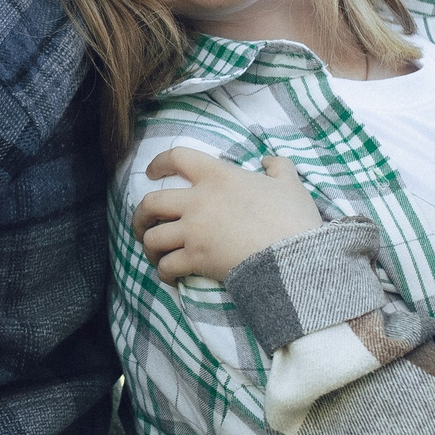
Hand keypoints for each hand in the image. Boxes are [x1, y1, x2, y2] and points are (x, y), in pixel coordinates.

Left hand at [131, 147, 325, 284]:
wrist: (295, 257)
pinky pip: (166, 266)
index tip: (151, 172)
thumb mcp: (290, 184)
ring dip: (149, 248)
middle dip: (139, 216)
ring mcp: (194, 231)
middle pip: (151, 203)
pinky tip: (171, 277)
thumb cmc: (293, 219)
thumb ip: (278, 166)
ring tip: (155, 255)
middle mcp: (199, 200)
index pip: (177, 157)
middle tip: (142, 225)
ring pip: (152, 238)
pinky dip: (164, 273)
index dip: (159, 163)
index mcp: (218, 176)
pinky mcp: (196, 258)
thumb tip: (269, 161)